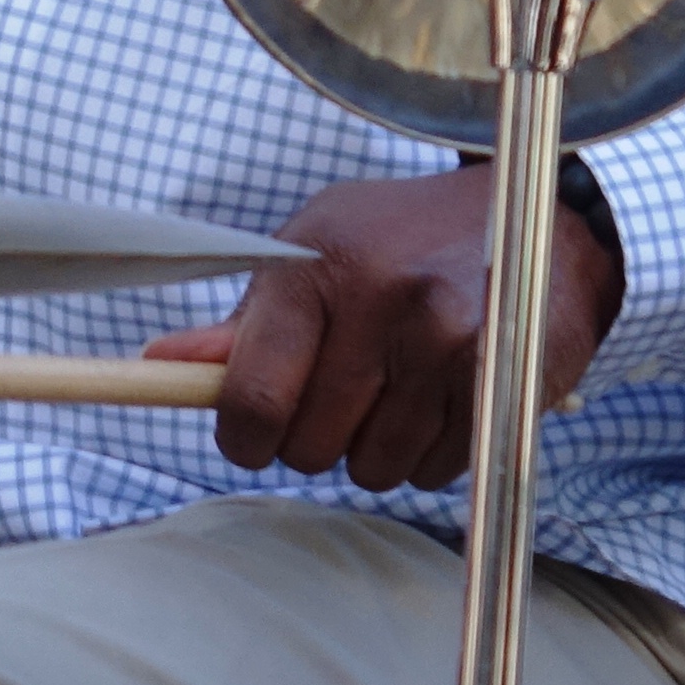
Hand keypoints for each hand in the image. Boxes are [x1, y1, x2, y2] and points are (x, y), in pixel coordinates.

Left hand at [141, 162, 623, 491]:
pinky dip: (430, 453)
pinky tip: (440, 398)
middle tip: (340, 395)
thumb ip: (240, 325)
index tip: (252, 435)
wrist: (528, 214)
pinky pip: (437, 470)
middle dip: (315, 439)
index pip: (252, 397)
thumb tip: (156, 363)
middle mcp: (380, 299)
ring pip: (375, 468)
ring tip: (395, 388)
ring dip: (375, 448)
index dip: (243, 437)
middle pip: (311, 447)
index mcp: (313, 268)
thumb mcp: (310, 256)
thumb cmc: (398, 240)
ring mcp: (445, 338)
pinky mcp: (500, 376)